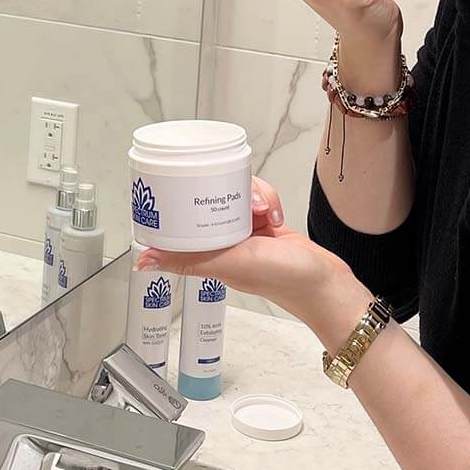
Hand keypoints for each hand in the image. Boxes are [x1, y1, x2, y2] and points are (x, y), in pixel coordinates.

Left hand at [135, 176, 369, 343]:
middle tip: (244, 201)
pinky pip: (260, 200)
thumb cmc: (281, 279)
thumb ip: (189, 260)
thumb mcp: (231, 265)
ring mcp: (248, 233)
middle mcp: (226, 242)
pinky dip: (269, 201)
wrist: (325, 282)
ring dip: (253, 196)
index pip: (185, 223)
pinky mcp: (268, 224)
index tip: (181, 187)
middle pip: (211, 202)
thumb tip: (143, 261)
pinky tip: (276, 214)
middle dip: (226, 193)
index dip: (183, 205)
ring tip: (264, 211)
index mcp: (210, 253)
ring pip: (237, 196)